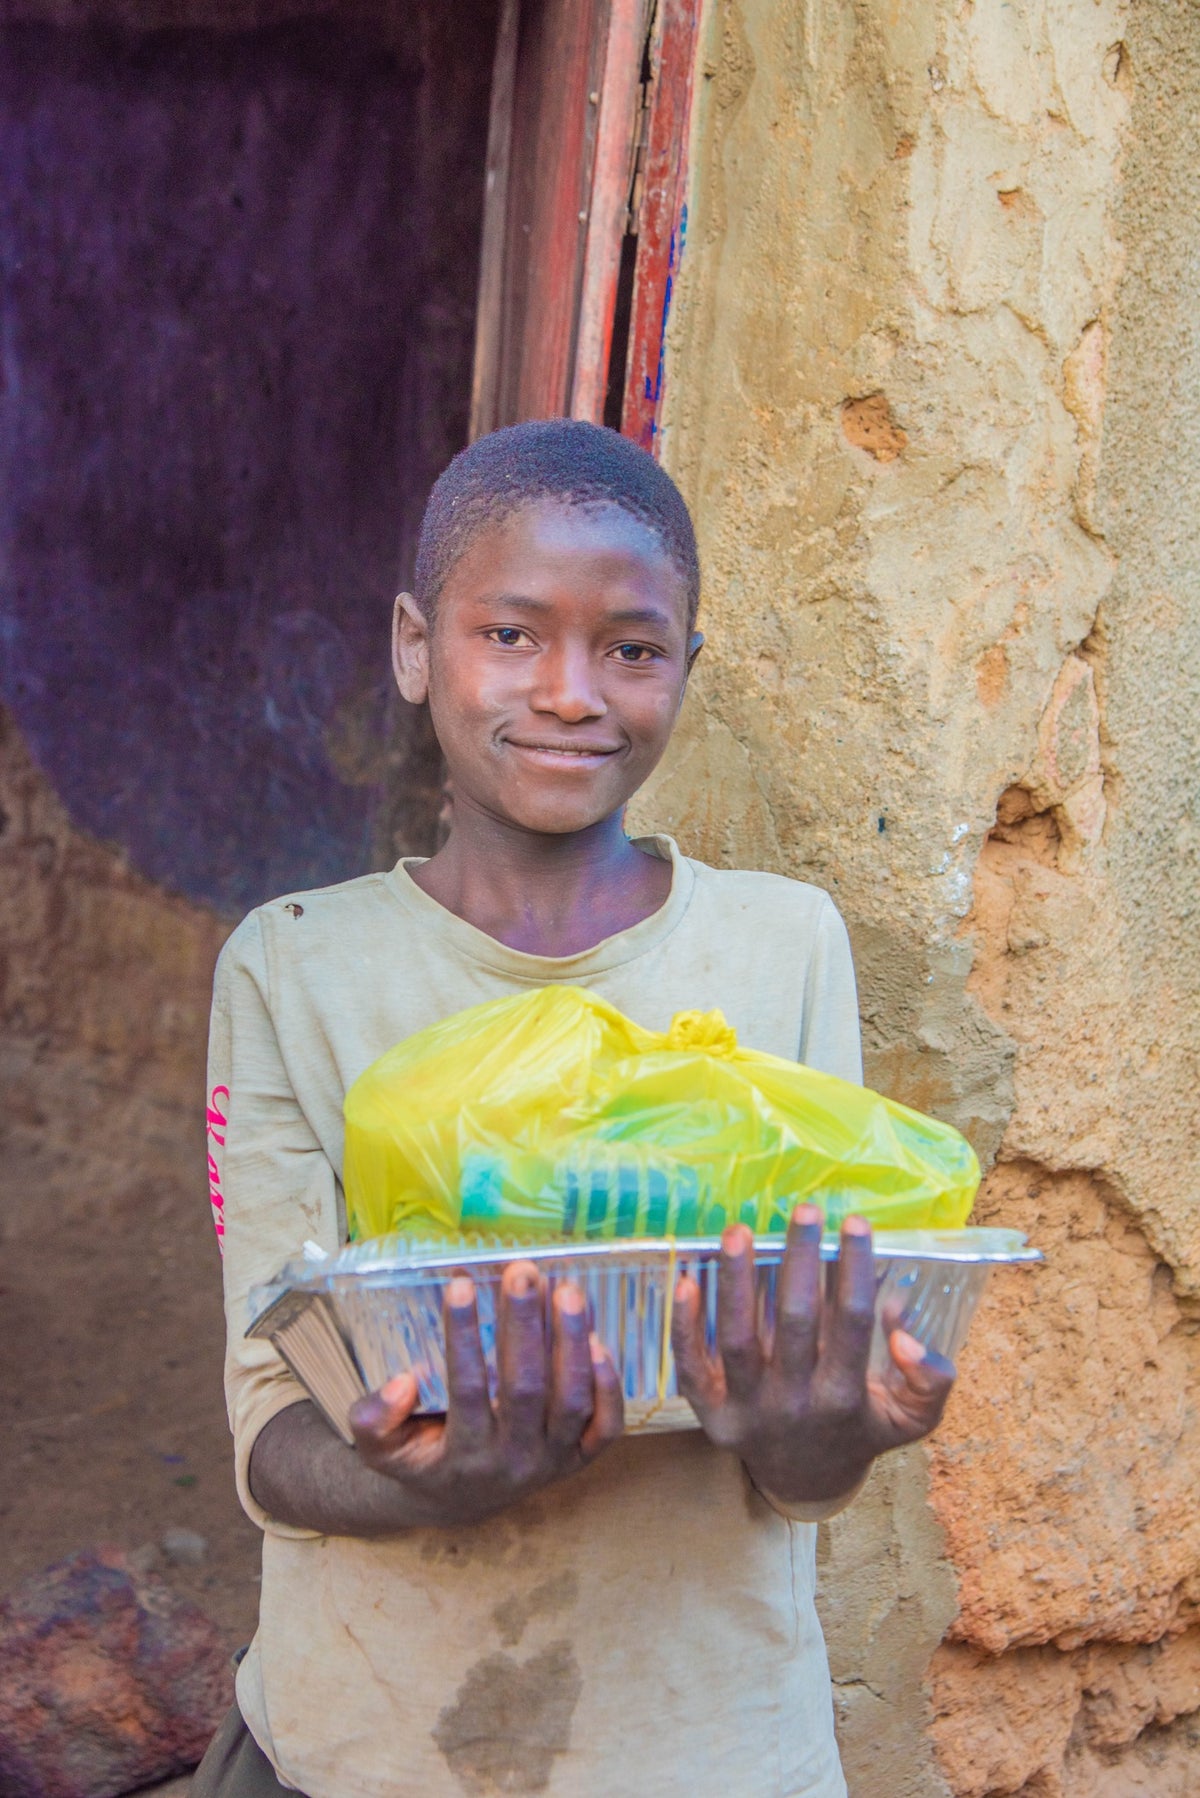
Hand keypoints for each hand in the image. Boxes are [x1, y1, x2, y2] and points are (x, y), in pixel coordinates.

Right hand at [348, 1261, 623, 1526]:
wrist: (460, 1502)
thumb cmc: (419, 1459)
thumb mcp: (380, 1449)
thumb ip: (374, 1420)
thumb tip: (403, 1382)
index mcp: (463, 1458)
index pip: (466, 1390)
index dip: (463, 1337)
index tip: (461, 1284)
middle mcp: (512, 1462)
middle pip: (525, 1389)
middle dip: (524, 1324)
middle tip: (522, 1271)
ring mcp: (552, 1462)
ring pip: (571, 1402)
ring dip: (571, 1341)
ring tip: (567, 1289)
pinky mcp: (581, 1459)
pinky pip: (605, 1427)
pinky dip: (608, 1387)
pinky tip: (599, 1340)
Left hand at [671, 1206, 954, 1507]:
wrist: (804, 1480)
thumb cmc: (859, 1429)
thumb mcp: (910, 1418)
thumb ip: (930, 1380)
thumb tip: (906, 1334)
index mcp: (844, 1397)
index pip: (853, 1324)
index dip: (854, 1270)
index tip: (855, 1222)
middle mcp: (795, 1403)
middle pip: (796, 1323)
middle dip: (800, 1260)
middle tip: (804, 1209)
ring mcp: (748, 1409)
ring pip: (739, 1340)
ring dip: (736, 1281)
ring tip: (738, 1230)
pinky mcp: (711, 1413)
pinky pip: (691, 1367)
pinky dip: (685, 1325)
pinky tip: (686, 1279)